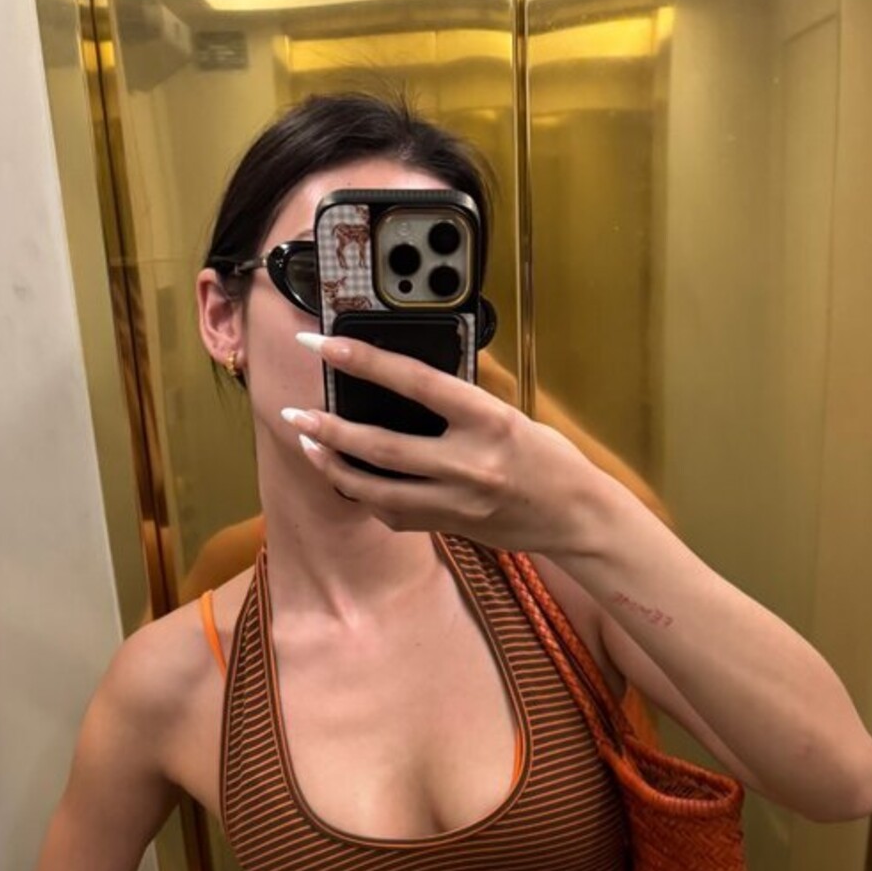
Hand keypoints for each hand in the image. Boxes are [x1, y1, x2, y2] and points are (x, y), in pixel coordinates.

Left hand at [283, 329, 588, 552]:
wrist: (576, 517)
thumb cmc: (547, 459)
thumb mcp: (510, 417)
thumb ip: (460, 406)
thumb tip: (407, 389)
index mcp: (488, 420)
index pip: (415, 382)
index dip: (364, 360)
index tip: (324, 343)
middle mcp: (469, 463)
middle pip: (382, 448)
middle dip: (330, 429)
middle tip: (295, 414)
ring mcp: (458, 502)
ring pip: (378, 490)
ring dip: (336, 468)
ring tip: (309, 445)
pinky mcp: (452, 526)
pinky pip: (395, 514)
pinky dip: (366, 496)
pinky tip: (348, 480)